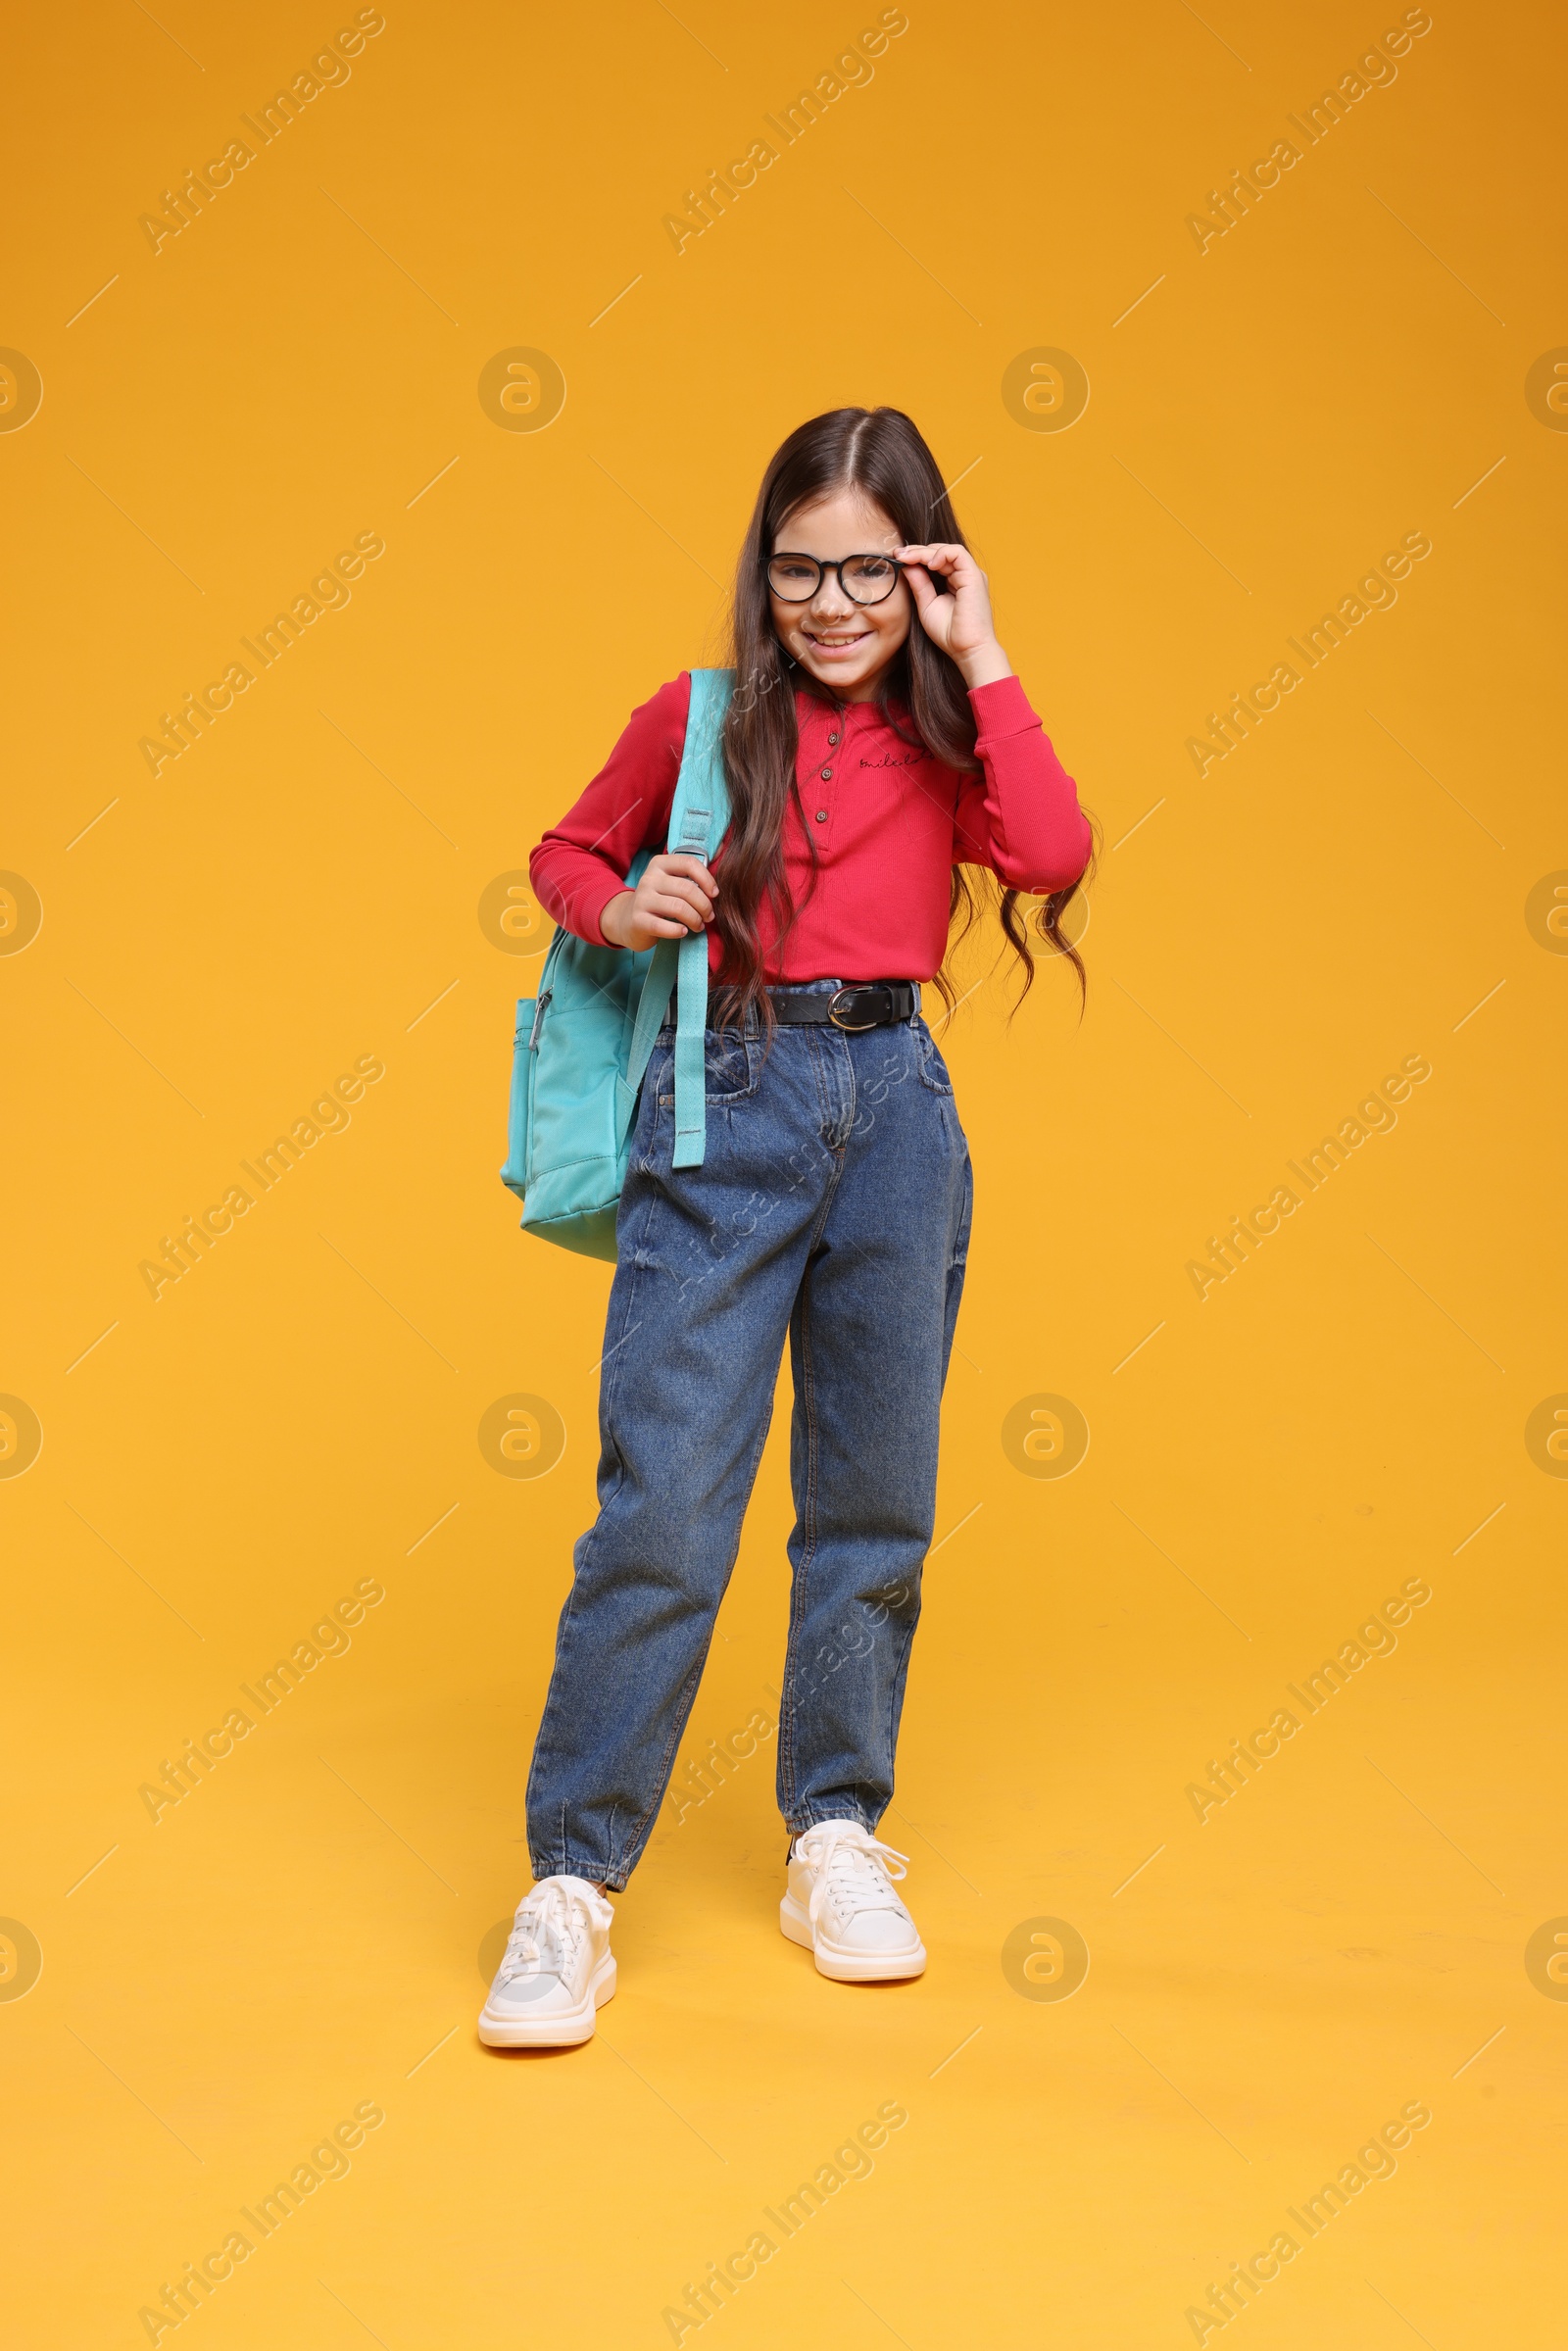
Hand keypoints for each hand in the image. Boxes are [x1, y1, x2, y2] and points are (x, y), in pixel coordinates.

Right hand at [599, 853, 716, 950]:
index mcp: (660, 864)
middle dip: (704, 905)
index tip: (715, 894)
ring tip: (698, 926)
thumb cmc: (658, 901)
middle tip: (709, 916)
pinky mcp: (638, 920)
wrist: (626, 920)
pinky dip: (678, 931)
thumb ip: (689, 879)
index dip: (707, 879)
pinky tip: (683, 931)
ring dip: (695, 919)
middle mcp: (649, 878)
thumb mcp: (670, 883)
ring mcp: (642, 899)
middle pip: (687, 889)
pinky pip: (664, 926)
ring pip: (679, 907)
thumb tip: (716, 889)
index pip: (689, 863)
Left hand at [894, 542, 1011, 687]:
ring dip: (925, 551)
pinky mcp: (974, 576)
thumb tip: (906, 565)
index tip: (897, 557)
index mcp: (955, 581)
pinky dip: (941, 554)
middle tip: (898, 553)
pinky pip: (957, 553)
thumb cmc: (950, 634)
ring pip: (946, 550)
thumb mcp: (927, 605)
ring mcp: (970, 574)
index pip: (935, 560)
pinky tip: (928, 563)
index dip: (915, 556)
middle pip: (939, 552)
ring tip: (908, 557)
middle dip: (917, 550)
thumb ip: (919, 585)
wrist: (968, 650)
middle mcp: (964, 575)